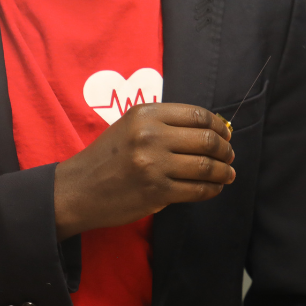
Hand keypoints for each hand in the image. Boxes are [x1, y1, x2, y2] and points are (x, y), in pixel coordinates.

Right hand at [54, 103, 234, 238]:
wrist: (76, 190)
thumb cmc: (108, 156)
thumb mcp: (131, 126)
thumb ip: (166, 123)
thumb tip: (212, 129)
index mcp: (146, 115)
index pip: (198, 115)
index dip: (219, 126)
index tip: (225, 134)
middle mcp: (150, 137)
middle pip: (206, 140)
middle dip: (225, 149)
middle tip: (229, 155)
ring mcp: (153, 165)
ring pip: (206, 166)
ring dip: (224, 171)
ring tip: (227, 173)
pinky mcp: (156, 191)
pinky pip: (197, 190)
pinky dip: (212, 189)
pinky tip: (214, 188)